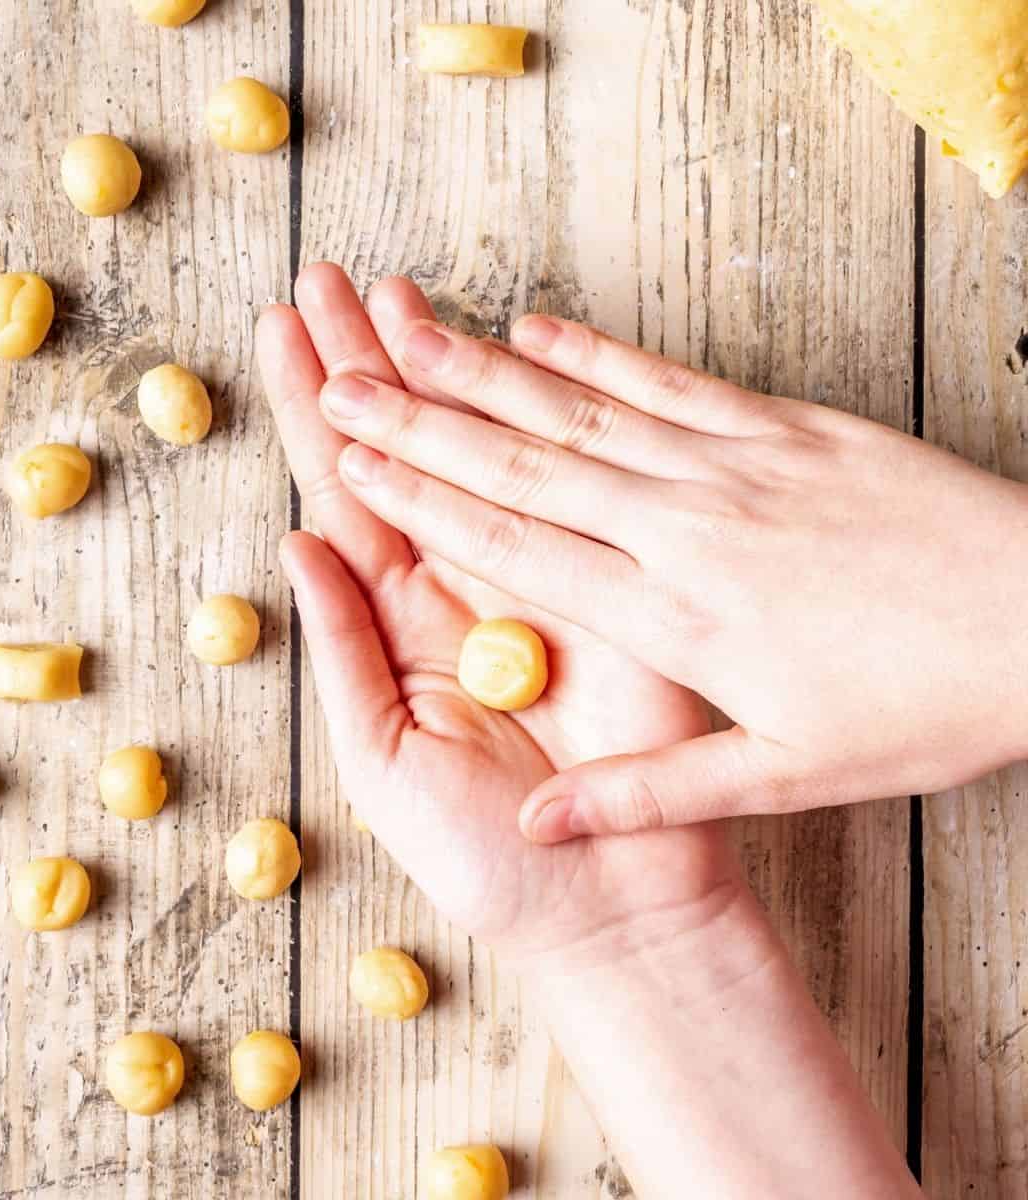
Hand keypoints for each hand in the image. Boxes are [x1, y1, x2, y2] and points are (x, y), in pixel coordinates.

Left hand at [257, 264, 737, 966]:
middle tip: (326, 279)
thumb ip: (345, 652)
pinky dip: (530, 424)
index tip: (282, 336)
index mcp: (395, 624)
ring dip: (437, 370)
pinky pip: (561, 492)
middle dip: (361, 365)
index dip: (313, 414)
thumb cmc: (486, 854)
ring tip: (396, 292)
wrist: (608, 902)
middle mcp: (458, 585)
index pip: (343, 497)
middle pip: (401, 454)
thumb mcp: (383, 761)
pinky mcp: (609, 584)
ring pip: (476, 452)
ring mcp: (536, 575)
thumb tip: (296, 545)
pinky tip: (501, 360)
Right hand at [311, 305, 1027, 838]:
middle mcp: (684, 525)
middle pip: (525, 467)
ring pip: (580, 412)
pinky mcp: (782, 426)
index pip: (516, 551)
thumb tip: (540, 826)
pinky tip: (535, 327)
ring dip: (482, 375)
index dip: (424, 506)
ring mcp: (732, 463)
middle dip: (419, 424)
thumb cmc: (926, 704)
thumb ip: (649, 795)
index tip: (353, 471)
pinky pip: (666, 379)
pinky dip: (594, 352)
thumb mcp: (787, 778)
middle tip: (339, 383)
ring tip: (404, 337)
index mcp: (674, 616)